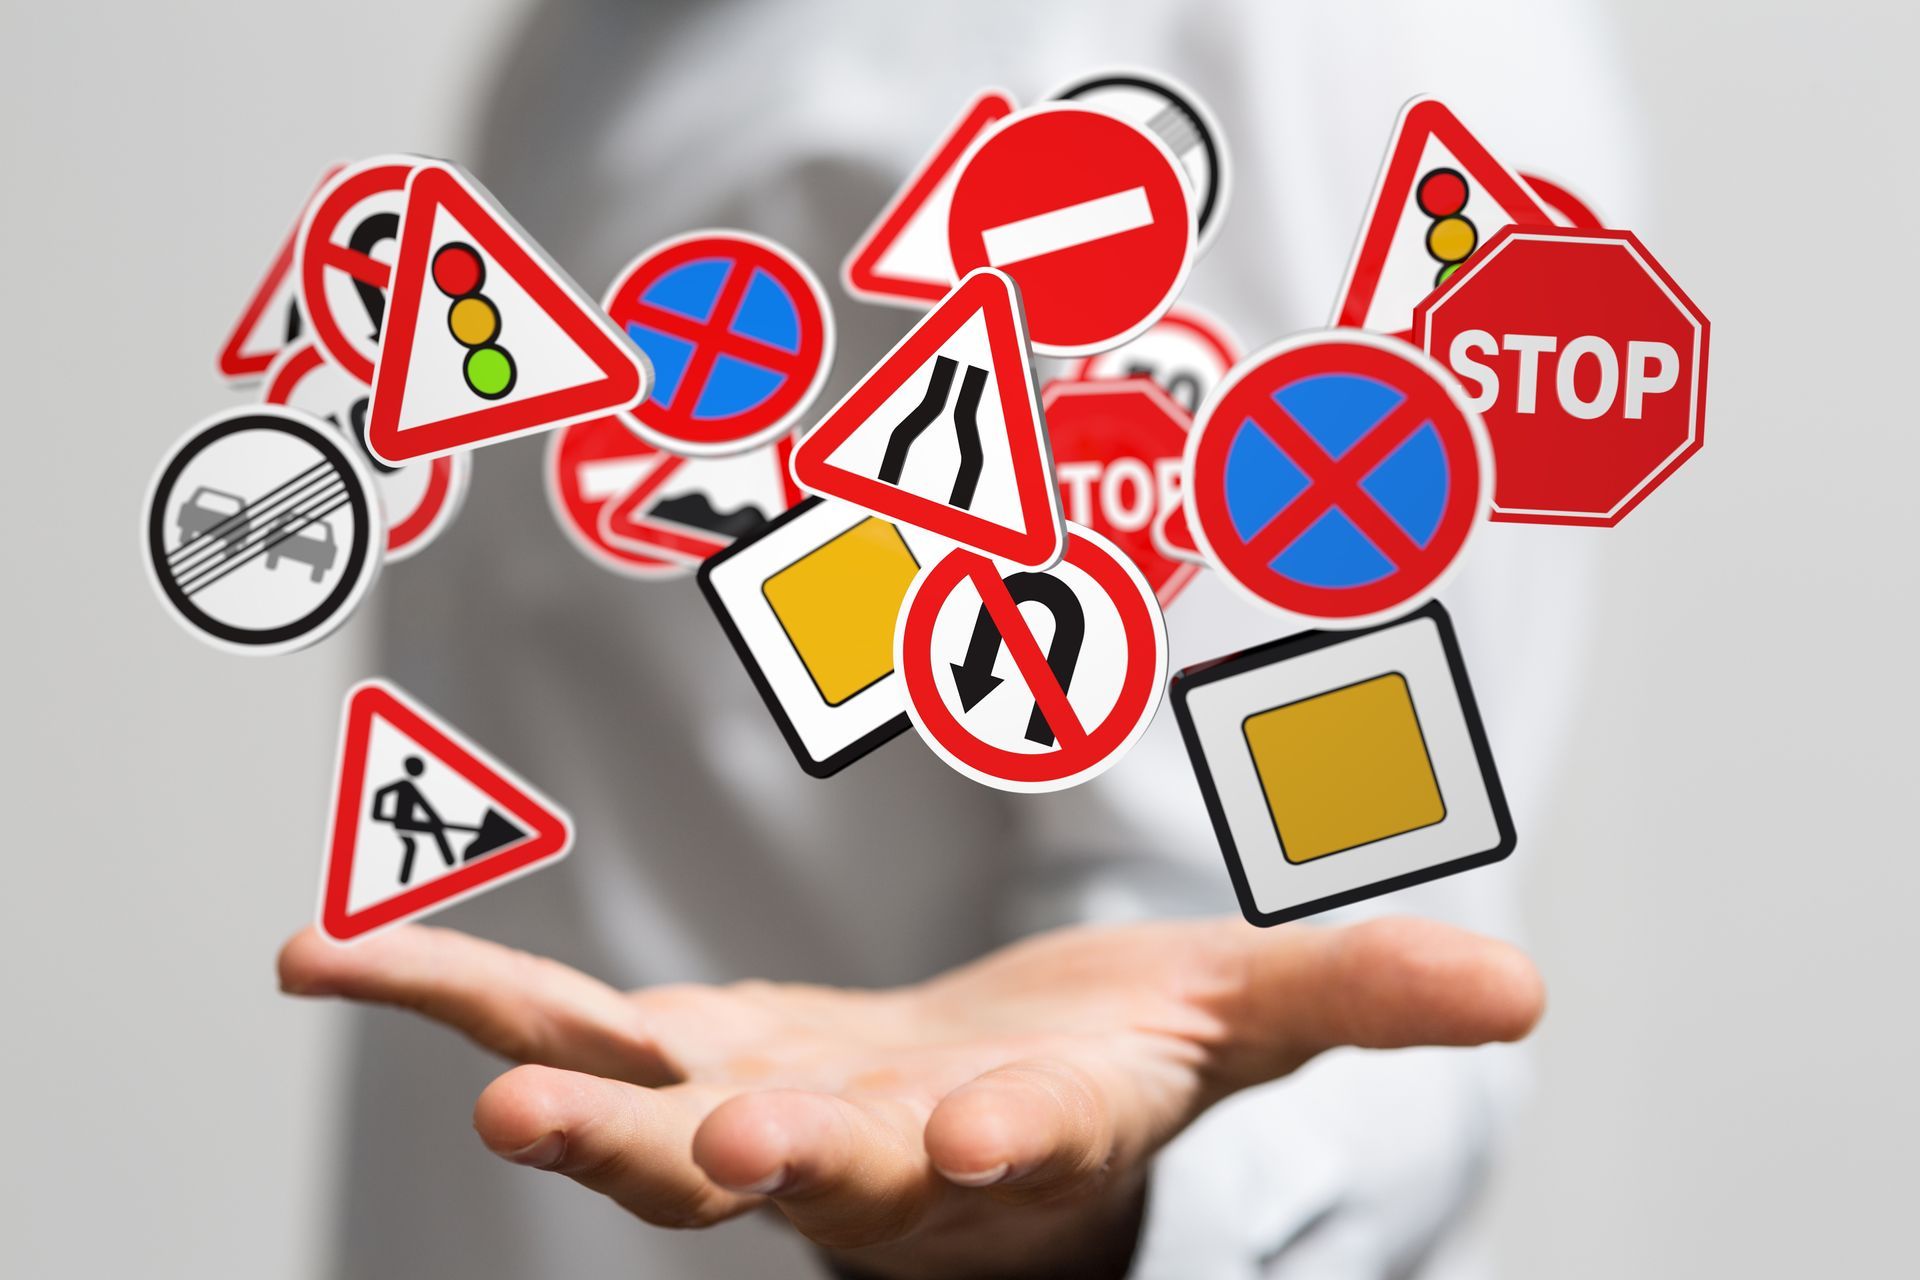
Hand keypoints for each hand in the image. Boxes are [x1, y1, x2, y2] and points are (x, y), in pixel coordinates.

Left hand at [279, 915, 1540, 1279]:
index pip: (1028, 1150)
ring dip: (583, 1106)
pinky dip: (446, 991)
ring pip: (659, 1118)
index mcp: (1022, 1140)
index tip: (982, 1136)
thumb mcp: (1242, 1019)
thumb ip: (1361, 999)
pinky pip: (556, 1023)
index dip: (1010, 1144)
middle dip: (770, 1161)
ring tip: (499, 1091)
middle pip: (819, 1170)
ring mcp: (760, 1116)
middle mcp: (878, 1157)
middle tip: (718, 1146)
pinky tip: (322, 946)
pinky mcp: (680, 1063)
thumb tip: (1527, 987)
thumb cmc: (1118, 1067)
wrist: (979, 1116)